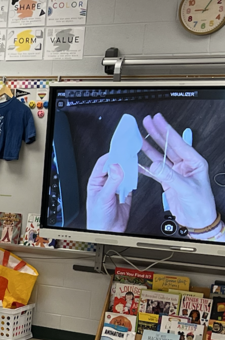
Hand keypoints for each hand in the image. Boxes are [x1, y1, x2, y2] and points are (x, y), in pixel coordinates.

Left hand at [86, 153, 131, 232]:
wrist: (108, 231)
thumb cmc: (98, 218)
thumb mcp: (104, 197)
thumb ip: (111, 182)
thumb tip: (116, 167)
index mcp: (95, 182)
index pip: (102, 164)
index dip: (110, 155)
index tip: (119, 149)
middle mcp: (106, 183)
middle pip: (115, 166)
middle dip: (122, 160)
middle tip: (130, 153)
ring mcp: (116, 187)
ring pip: (124, 172)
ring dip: (129, 168)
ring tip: (135, 160)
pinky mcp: (126, 192)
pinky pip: (131, 181)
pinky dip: (135, 177)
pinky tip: (138, 173)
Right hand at [139, 113, 216, 231]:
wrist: (197, 220)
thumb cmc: (200, 204)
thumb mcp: (186, 188)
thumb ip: (169, 176)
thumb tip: (155, 165)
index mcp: (194, 162)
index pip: (177, 142)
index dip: (166, 130)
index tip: (158, 120)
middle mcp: (184, 165)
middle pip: (167, 145)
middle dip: (156, 133)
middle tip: (147, 122)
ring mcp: (175, 173)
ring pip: (159, 156)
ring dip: (149, 147)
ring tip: (139, 137)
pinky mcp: (167, 181)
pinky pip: (154, 170)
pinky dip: (144, 166)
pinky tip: (138, 160)